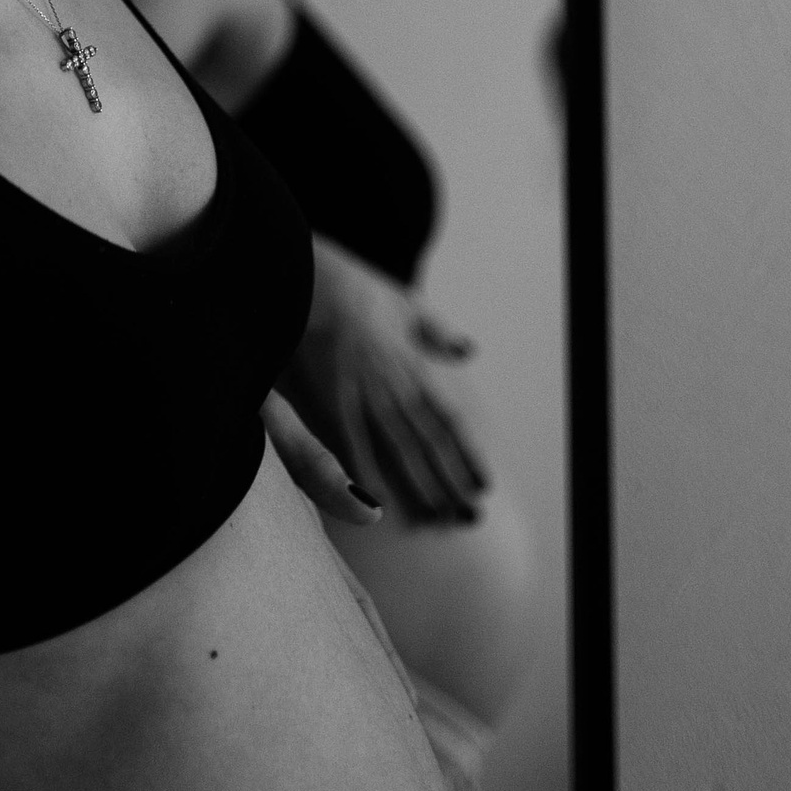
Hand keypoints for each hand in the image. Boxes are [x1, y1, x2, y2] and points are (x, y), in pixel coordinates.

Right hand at [281, 238, 489, 523]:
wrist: (305, 269)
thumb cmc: (351, 282)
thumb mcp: (404, 298)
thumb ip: (434, 330)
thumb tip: (468, 349)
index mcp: (411, 361)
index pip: (448, 417)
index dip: (467, 453)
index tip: (484, 484)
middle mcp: (392, 380)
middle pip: (428, 440)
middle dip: (450, 481)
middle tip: (467, 519)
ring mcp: (362, 387)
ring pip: (398, 446)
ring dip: (419, 484)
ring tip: (437, 520)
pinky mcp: (327, 392)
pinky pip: (350, 438)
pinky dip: (364, 469)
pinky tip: (376, 500)